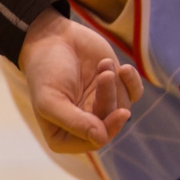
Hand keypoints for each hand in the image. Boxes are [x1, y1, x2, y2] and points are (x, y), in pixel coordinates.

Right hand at [19, 11, 140, 152]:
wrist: (53, 37)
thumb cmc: (45, 70)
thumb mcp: (50, 100)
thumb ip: (74, 122)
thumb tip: (102, 138)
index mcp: (63, 135)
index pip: (95, 142)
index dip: (107, 127)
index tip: (118, 111)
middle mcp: (84, 125)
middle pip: (110, 124)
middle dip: (109, 98)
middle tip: (104, 74)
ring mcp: (100, 106)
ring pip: (123, 107)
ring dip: (116, 85)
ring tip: (103, 63)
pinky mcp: (114, 88)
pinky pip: (134, 93)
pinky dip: (132, 81)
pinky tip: (123, 68)